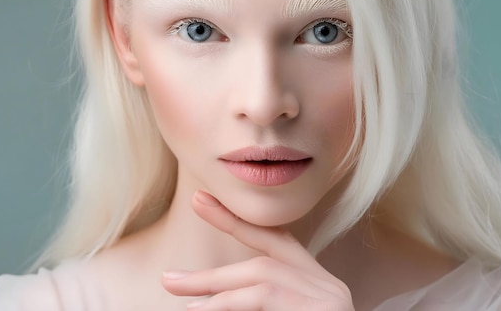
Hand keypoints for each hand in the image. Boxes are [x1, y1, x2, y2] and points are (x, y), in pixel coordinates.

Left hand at [161, 190, 353, 310]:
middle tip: (170, 281)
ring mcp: (331, 306)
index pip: (275, 240)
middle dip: (213, 275)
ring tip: (188, 308)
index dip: (235, 219)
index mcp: (318, 283)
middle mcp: (328, 289)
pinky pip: (273, 308)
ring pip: (264, 285)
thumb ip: (258, 298)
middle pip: (263, 267)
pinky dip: (237, 309)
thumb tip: (203, 301)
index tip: (200, 200)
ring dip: (221, 295)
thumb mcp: (286, 309)